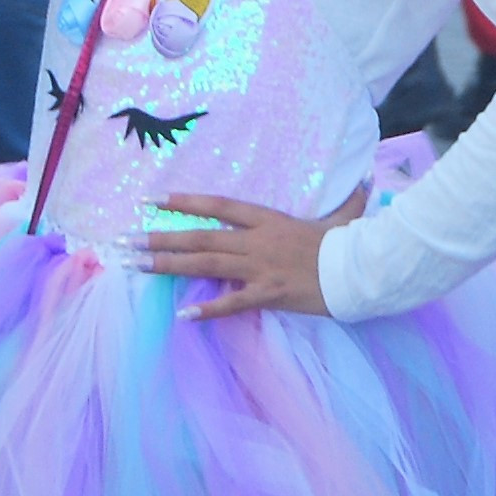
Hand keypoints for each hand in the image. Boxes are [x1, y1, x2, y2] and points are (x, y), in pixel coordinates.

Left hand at [148, 186, 368, 320]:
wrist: (362, 270)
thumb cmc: (350, 244)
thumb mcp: (346, 217)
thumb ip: (351, 200)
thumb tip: (369, 182)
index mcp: (269, 219)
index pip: (219, 205)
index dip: (185, 202)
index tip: (153, 200)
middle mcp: (257, 240)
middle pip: (201, 236)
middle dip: (160, 237)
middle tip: (125, 240)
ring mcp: (260, 267)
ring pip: (206, 263)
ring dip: (168, 264)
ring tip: (136, 265)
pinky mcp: (269, 293)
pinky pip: (232, 302)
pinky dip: (208, 308)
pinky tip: (183, 313)